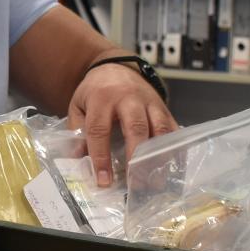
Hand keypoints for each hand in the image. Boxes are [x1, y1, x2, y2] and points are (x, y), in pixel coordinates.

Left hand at [69, 60, 176, 186]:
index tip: (103, 180)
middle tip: (135, 183)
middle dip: (136, 157)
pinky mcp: (163, 107)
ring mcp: (149, 102)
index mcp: (102, 98)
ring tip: (155, 180)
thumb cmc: (95, 92)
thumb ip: (77, 131)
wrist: (117, 67)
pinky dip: (173, 148)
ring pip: (159, 128)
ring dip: (158, 155)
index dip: (101, 157)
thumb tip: (78, 159)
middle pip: (136, 128)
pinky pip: (172, 127)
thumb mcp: (78, 106)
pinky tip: (170, 167)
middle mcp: (128, 98)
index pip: (100, 130)